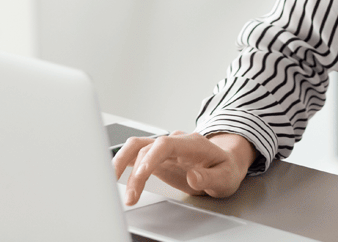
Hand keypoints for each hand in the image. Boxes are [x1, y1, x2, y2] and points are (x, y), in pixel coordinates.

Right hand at [112, 131, 256, 205]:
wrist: (224, 163)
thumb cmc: (225, 169)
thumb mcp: (225, 177)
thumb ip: (209, 177)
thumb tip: (193, 175)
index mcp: (192, 143)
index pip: (166, 144)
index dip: (151, 158)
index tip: (141, 175)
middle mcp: (175, 141)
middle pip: (146, 147)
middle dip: (133, 171)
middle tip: (130, 195)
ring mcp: (164, 148)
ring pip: (135, 147)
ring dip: (122, 164)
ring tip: (112, 183)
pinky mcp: (156, 157)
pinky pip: (135, 155)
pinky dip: (123, 163)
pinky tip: (113, 175)